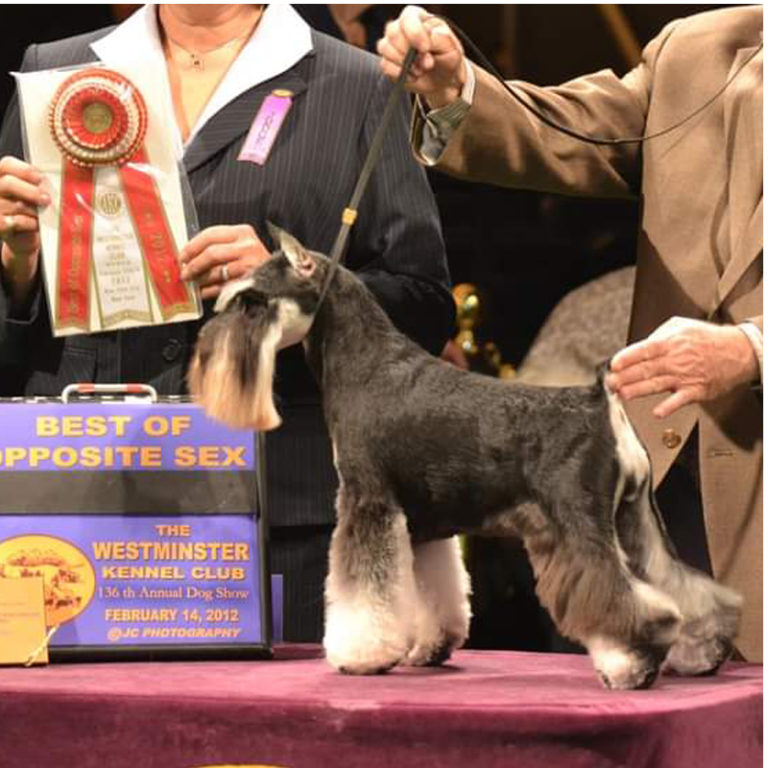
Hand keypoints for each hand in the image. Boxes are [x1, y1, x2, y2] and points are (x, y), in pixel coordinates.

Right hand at [0, 156, 49, 300]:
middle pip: (6, 182)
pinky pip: (9, 223)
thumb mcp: (43, 205)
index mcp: (5, 181)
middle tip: (46, 199)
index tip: (39, 176)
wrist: (26, 250)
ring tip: (40, 214)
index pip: (6, 165)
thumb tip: (81, 185)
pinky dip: (23, 224)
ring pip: (10, 204)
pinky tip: (32, 227)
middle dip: (28, 189)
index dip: (22, 168)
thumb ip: (48, 192)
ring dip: (29, 210)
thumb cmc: (39, 221)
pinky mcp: (0, 229)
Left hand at [179, 224, 270, 300]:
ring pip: (217, 271)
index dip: (192, 246)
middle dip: (194, 264)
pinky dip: (210, 291)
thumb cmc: (254, 262)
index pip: (211, 234)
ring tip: (193, 283)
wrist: (280, 279)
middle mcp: (249, 245)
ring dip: (201, 279)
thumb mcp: (239, 246)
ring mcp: (251, 264)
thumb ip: (218, 247)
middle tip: (184, 273)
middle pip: (212, 253)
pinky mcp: (251, 281)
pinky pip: (224, 286)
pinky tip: (203, 292)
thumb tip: (188, 257)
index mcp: (243, 232)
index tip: (182, 257)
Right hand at [377, 5, 465, 108]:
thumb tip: (424, 45)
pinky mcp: (387, 62)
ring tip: (421, 71)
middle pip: (393, 33)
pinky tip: (413, 77)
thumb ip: (440, 40)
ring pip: (385, 48)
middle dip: (409, 53)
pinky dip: (400, 74)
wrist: (442, 78)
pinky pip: (385, 66)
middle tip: (427, 64)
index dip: (415, 34)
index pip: (408, 18)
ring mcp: (392, 44)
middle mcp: (401, 27)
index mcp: (418, 17)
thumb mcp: (451, 47)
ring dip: (405, 65)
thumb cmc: (447, 58)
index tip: (426, 49)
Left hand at [607, 317, 759, 417]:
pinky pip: (680, 400)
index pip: (644, 350)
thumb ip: (659, 335)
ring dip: (638, 390)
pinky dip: (669, 407)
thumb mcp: (682, 327)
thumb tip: (638, 347)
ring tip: (623, 394)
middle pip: (646, 369)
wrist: (738, 352)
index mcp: (671, 343)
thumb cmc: (708, 339)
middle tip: (610, 383)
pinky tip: (657, 412)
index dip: (627, 358)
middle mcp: (676, 360)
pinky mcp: (696, 390)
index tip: (614, 365)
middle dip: (625, 377)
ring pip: (657, 384)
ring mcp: (685, 376)